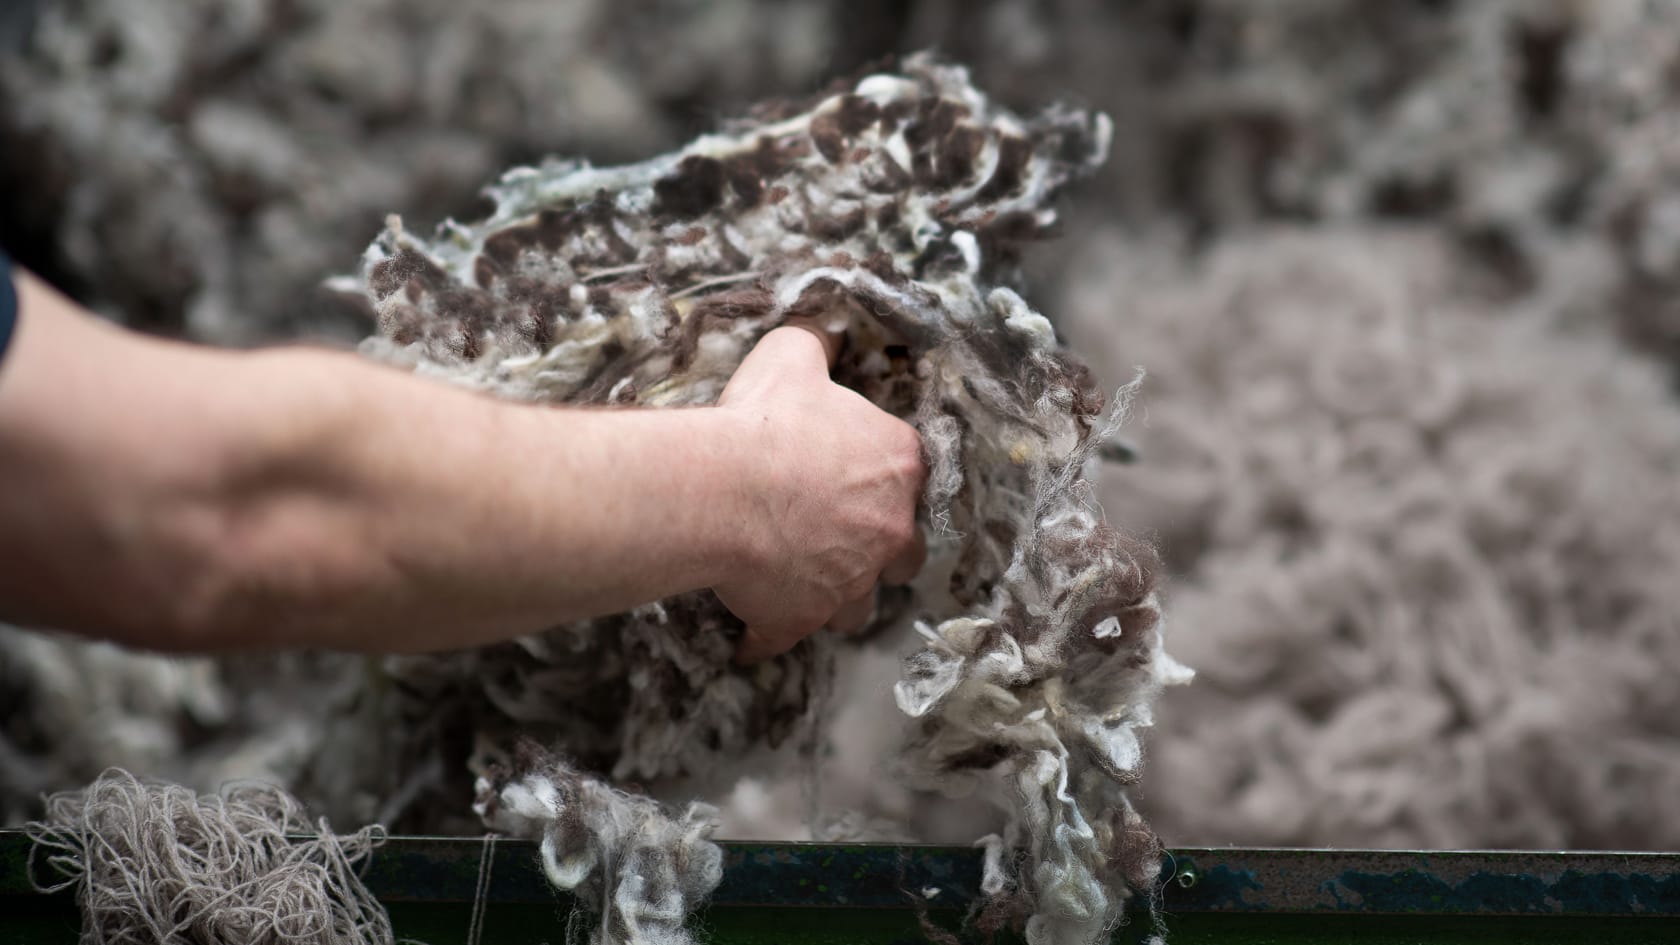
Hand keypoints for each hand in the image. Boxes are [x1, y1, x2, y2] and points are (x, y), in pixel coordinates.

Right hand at [714, 322, 926, 661]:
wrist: (719, 487)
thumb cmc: (762, 420)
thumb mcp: (792, 357)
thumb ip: (815, 344)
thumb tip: (820, 332)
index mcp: (898, 465)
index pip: (913, 477)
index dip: (885, 480)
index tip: (855, 480)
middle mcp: (887, 531)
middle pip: (904, 555)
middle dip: (882, 553)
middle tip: (843, 540)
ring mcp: (848, 583)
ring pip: (856, 607)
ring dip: (835, 599)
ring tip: (804, 588)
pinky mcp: (800, 619)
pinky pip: (783, 638)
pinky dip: (766, 635)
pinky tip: (748, 633)